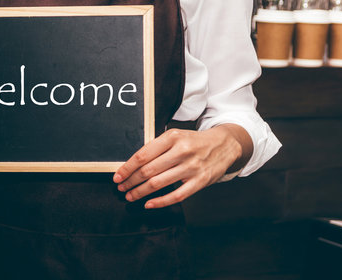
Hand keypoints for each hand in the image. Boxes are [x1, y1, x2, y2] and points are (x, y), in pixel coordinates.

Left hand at [113, 125, 249, 208]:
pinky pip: (176, 195)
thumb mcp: (176, 136)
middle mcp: (181, 151)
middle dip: (131, 181)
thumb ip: (157, 147)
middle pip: (148, 170)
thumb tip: (132, 163)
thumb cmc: (193, 141)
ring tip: (130, 196)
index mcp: (172, 137)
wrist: (224, 145)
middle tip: (121, 187)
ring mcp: (191, 167)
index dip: (127, 168)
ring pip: (158, 183)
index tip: (118, 176)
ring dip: (140, 192)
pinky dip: (160, 202)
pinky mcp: (200, 181)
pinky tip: (149, 204)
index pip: (143, 155)